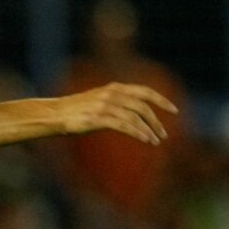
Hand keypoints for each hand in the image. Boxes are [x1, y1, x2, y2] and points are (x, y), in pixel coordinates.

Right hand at [56, 83, 177, 144]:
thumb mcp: (98, 101)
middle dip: (157, 120)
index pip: (145, 92)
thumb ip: (115, 104)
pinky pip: (125, 125)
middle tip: (164, 134)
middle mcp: (113, 94)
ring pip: (136, 117)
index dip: (161, 100)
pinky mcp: (99, 118)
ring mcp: (106, 105)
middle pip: (143, 106)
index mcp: (115, 87)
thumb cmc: (74, 111)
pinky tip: (145, 140)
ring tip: (155, 141)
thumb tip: (131, 114)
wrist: (54, 114)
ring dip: (149, 130)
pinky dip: (138, 133)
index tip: (174, 111)